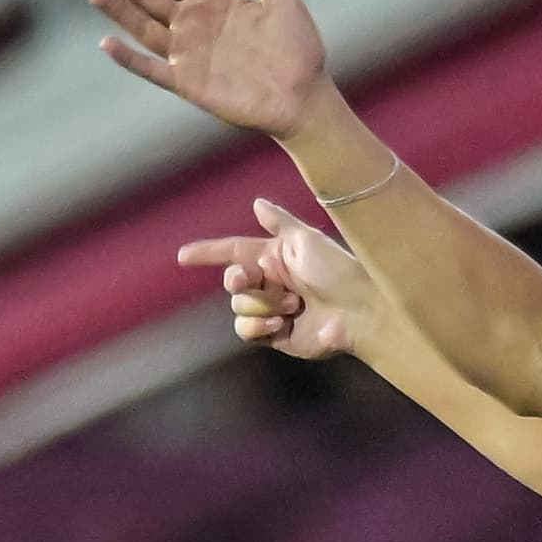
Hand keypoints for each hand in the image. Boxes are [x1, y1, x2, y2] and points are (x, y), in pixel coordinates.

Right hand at [85, 0, 329, 136]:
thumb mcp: (283, 2)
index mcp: (212, 4)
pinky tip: (108, 43)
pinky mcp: (190, 84)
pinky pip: (153, 70)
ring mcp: (189, 56)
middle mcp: (194, 27)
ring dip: (118, 11)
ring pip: (143, 28)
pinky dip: (130, 59)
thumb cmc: (298, 51)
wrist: (305, 98)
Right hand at [173, 200, 372, 359]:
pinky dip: (257, 326)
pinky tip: (280, 324)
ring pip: (238, 307)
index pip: (233, 252)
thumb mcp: (306, 239)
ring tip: (293, 304)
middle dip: (242, 280)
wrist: (359, 312)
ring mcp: (273, 312)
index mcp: (275, 258)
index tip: (182, 257)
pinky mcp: (276, 337)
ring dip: (260, 303)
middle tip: (258, 278)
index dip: (208, 254)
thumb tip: (257, 204)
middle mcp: (271, 285)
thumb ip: (279, 223)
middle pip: (232, 282)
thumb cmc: (339, 271)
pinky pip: (245, 331)